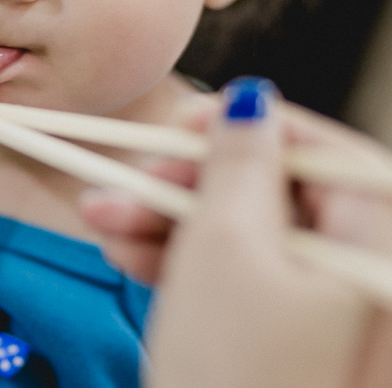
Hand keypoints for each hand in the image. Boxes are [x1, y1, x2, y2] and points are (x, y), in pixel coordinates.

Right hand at [83, 78, 391, 387]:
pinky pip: (240, 282)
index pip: (326, 152)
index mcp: (375, 247)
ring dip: (170, 219)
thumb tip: (250, 102)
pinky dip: (183, 262)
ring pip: (248, 237)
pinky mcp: (285, 342)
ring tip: (100, 218)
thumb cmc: (234, 375)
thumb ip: (237, 164)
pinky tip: (127, 252)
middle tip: (125, 177)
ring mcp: (326, 316)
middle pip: (278, 195)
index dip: (251, 124)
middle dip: (190, 181)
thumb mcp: (222, 250)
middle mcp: (362, 277)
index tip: (186, 120)